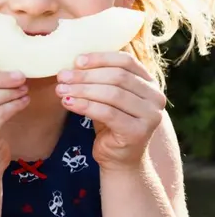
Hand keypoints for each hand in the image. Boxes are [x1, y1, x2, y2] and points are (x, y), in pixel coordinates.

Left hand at [56, 52, 165, 170]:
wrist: (119, 158)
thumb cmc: (110, 123)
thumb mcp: (107, 97)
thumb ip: (100, 79)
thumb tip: (74, 62)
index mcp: (149, 83)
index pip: (126, 61)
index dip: (100, 58)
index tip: (76, 61)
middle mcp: (156, 98)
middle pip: (118, 77)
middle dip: (86, 75)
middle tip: (62, 76)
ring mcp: (150, 116)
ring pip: (112, 94)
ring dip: (82, 90)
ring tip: (60, 89)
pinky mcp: (138, 132)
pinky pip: (107, 113)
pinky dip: (84, 105)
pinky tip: (67, 103)